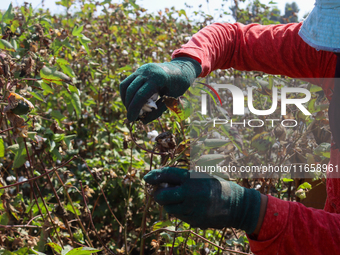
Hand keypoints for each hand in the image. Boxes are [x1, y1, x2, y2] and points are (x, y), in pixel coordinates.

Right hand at [119, 57, 200, 122]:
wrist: (181, 68)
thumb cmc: (179, 86)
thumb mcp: (171, 99)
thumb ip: (158, 111)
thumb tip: (143, 121)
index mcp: (157, 79)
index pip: (140, 95)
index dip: (134, 109)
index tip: (131, 119)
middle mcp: (147, 72)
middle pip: (131, 91)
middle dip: (128, 106)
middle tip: (131, 117)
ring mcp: (142, 69)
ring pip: (125, 85)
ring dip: (125, 99)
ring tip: (130, 109)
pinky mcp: (139, 70)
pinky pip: (128, 82)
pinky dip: (126, 93)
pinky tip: (131, 101)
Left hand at [144, 167, 261, 233]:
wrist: (236, 204)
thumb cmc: (216, 186)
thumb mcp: (200, 176)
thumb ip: (182, 179)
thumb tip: (161, 182)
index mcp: (191, 178)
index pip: (167, 175)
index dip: (154, 176)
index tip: (146, 178)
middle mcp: (189, 193)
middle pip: (161, 195)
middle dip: (158, 194)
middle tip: (160, 192)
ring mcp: (191, 208)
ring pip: (168, 208)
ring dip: (169, 204)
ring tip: (179, 199)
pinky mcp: (194, 220)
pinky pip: (179, 216)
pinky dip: (179, 211)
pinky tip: (189, 206)